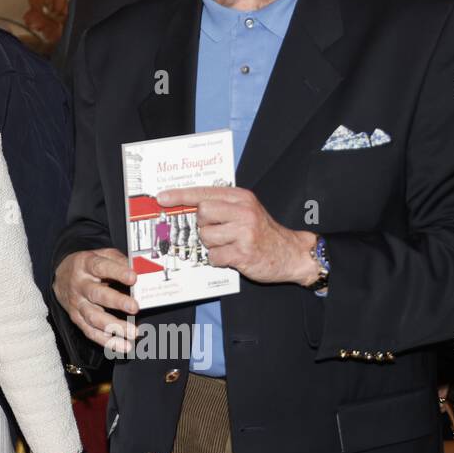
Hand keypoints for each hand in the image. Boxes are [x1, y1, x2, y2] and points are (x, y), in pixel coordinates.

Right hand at [54, 248, 138, 353]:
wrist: (61, 276)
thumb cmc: (88, 266)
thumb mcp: (101, 254)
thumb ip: (119, 260)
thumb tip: (140, 271)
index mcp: (85, 264)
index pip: (100, 267)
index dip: (117, 272)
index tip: (133, 278)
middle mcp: (80, 285)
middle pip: (97, 294)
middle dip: (117, 301)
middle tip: (135, 307)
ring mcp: (77, 304)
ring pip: (94, 317)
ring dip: (114, 326)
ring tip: (134, 332)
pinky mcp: (77, 319)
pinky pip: (91, 332)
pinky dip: (107, 341)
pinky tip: (123, 345)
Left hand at [158, 186, 316, 284]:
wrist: (291, 253)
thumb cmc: (263, 232)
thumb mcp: (246, 210)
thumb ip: (221, 205)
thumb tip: (186, 205)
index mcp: (241, 197)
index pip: (203, 193)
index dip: (179, 195)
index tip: (161, 198)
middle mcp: (243, 212)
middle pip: (201, 213)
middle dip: (203, 225)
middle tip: (218, 231)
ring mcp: (244, 233)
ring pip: (206, 237)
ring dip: (212, 245)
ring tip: (229, 245)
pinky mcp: (244, 253)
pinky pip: (214, 256)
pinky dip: (219, 259)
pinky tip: (232, 256)